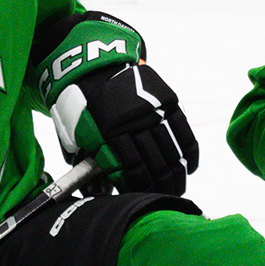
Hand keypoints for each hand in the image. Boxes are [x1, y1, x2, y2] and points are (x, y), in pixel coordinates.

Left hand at [37, 14, 196, 194]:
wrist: (94, 67)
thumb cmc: (82, 107)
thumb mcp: (75, 134)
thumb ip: (86, 162)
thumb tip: (95, 191)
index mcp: (107, 132)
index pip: (130, 169)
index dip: (138, 188)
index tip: (142, 198)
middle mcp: (132, 121)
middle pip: (154, 164)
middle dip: (161, 186)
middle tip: (165, 198)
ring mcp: (152, 110)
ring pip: (171, 151)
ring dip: (177, 175)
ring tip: (177, 189)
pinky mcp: (166, 100)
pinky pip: (183, 132)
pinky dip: (189, 153)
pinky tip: (188, 167)